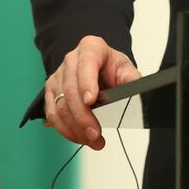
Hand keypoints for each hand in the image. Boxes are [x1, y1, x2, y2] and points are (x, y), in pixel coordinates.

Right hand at [43, 35, 140, 150]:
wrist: (99, 69)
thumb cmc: (111, 68)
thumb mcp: (125, 69)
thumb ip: (132, 79)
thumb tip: (137, 91)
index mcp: (90, 48)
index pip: (86, 63)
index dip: (86, 83)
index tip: (91, 101)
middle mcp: (71, 60)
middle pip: (71, 90)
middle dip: (82, 116)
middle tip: (95, 134)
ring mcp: (58, 75)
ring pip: (60, 105)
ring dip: (75, 128)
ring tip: (92, 140)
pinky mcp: (51, 91)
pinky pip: (52, 114)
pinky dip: (65, 129)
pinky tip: (79, 137)